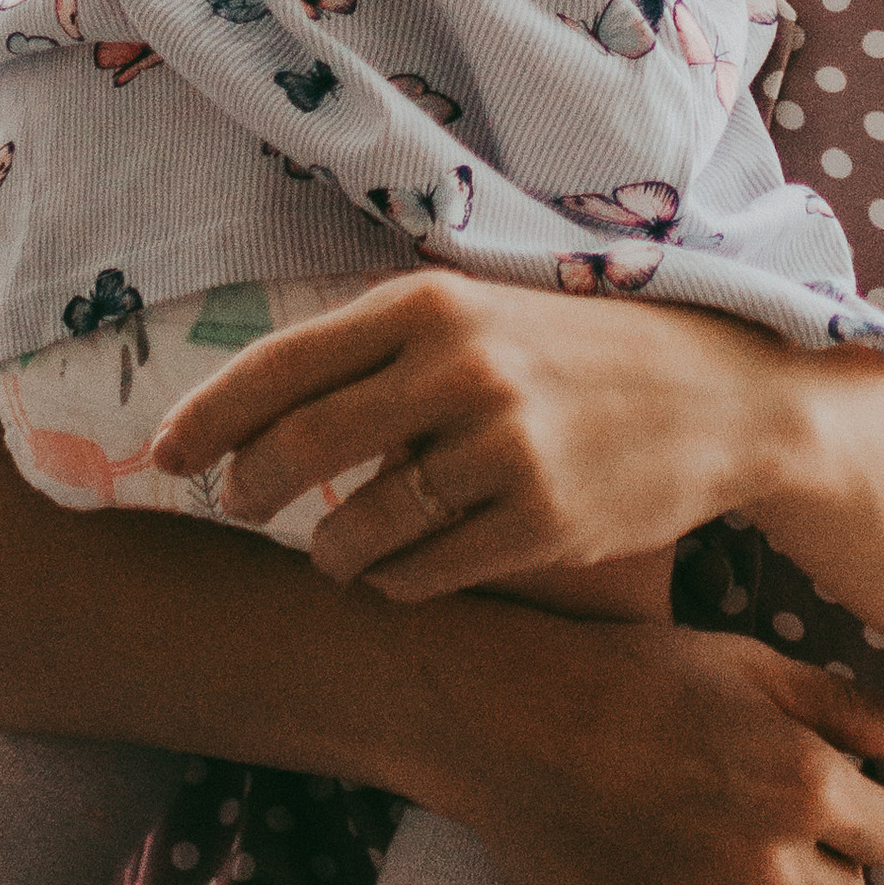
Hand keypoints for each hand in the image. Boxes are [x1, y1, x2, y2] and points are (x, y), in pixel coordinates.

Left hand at [149, 268, 851, 599]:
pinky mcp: (540, 522)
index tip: (165, 453)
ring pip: (356, 528)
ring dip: (327, 549)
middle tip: (238, 505)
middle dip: (248, 489)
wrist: (718, 394)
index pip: (283, 365)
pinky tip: (402, 567)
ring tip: (332, 548)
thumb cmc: (583, 349)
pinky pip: (423, 573)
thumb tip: (262, 394)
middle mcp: (460, 370)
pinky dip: (396, 579)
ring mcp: (502, 450)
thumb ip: (386, 344)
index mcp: (433, 305)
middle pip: (298, 450)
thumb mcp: (486, 311)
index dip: (208, 416)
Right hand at [427, 606, 883, 884]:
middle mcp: (769, 857)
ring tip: (727, 868)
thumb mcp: (749, 664)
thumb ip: (840, 705)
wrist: (518, 717)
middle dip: (819, 863)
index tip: (831, 800)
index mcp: (806, 780)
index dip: (866, 817)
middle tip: (765, 826)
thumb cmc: (639, 675)